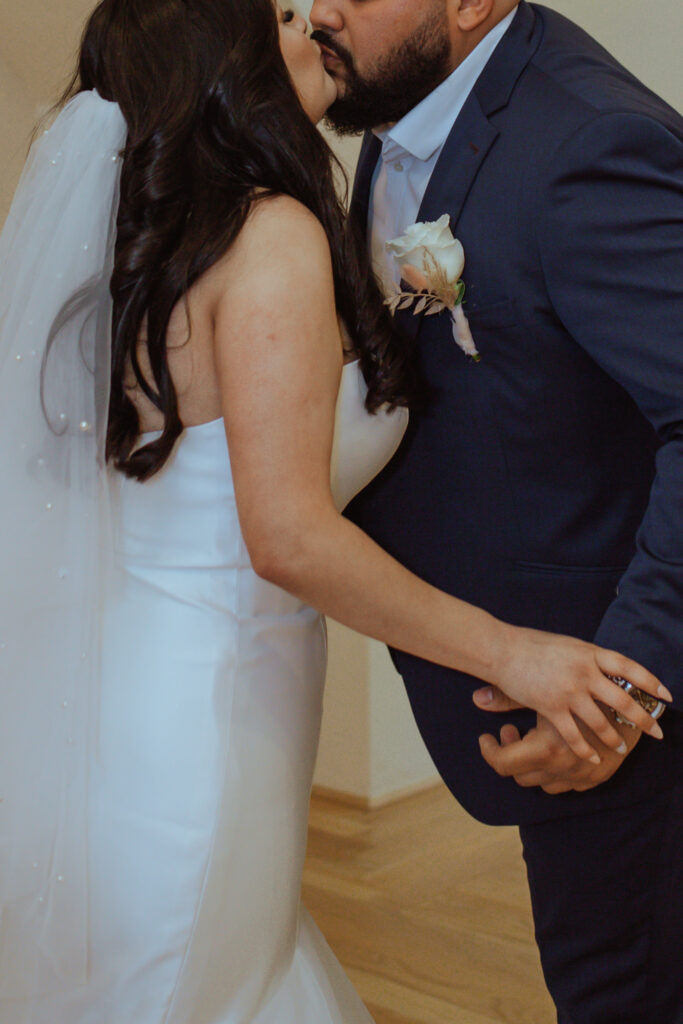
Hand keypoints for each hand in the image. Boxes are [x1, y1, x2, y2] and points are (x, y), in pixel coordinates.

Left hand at [474, 688, 641, 792]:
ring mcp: (580, 777)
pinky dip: (555, 770)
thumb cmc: (579, 688)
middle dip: (511, 754)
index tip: (486, 737)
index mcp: (546, 748)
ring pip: (542, 784)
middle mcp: (562, 768)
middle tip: (510, 731)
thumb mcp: (542, 692)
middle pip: (519, 776)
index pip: (502, 764)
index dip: (490, 751)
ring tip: (532, 737)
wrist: (630, 697)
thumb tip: (476, 698)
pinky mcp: (596, 779)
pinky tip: (554, 746)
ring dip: (532, 764)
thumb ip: (506, 697)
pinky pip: (566, 785)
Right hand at [490, 625, 667, 763]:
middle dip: (642, 718)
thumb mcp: (568, 645)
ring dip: (614, 738)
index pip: (629, 667)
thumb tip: (604, 666)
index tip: (666, 695)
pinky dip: (585, 749)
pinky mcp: (551, 707)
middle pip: (622, 699)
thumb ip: (588, 658)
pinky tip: (592, 758)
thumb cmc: (532, 644)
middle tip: (656, 733)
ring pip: (601, 722)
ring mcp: (569, 691)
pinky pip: (574, 734)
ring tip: (622, 748)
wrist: (503, 650)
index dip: (650, 681)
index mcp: (590, 653)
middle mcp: (584, 672)